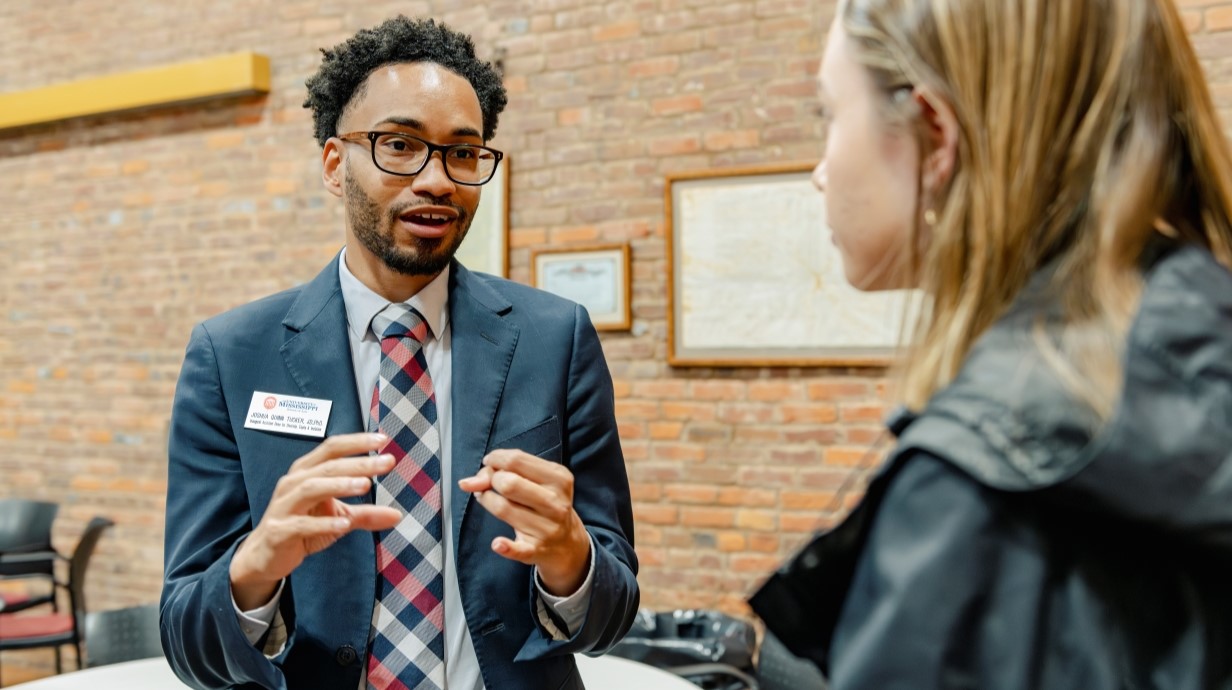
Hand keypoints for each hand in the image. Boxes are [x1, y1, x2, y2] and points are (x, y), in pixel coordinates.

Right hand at [229, 433, 400, 609]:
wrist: (265, 556)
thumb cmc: (302, 527)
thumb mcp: (338, 519)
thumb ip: (366, 515)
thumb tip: (397, 515)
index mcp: (306, 472)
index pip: (332, 448)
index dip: (356, 442)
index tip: (383, 440)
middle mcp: (293, 483)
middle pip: (327, 466)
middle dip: (359, 463)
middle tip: (387, 462)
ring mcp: (283, 506)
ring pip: (310, 488)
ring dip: (339, 485)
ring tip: (365, 485)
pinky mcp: (279, 531)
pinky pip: (301, 524)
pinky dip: (323, 523)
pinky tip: (344, 524)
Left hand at [458, 449, 591, 595]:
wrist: (567, 543)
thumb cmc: (546, 503)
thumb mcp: (538, 481)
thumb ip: (506, 471)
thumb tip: (468, 482)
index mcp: (559, 479)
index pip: (516, 461)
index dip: (495, 459)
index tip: (490, 463)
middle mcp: (555, 503)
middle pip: (509, 484)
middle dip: (491, 479)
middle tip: (491, 483)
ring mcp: (548, 528)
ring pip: (503, 508)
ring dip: (486, 500)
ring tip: (486, 498)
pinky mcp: (537, 550)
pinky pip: (519, 549)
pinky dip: (506, 547)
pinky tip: (497, 543)